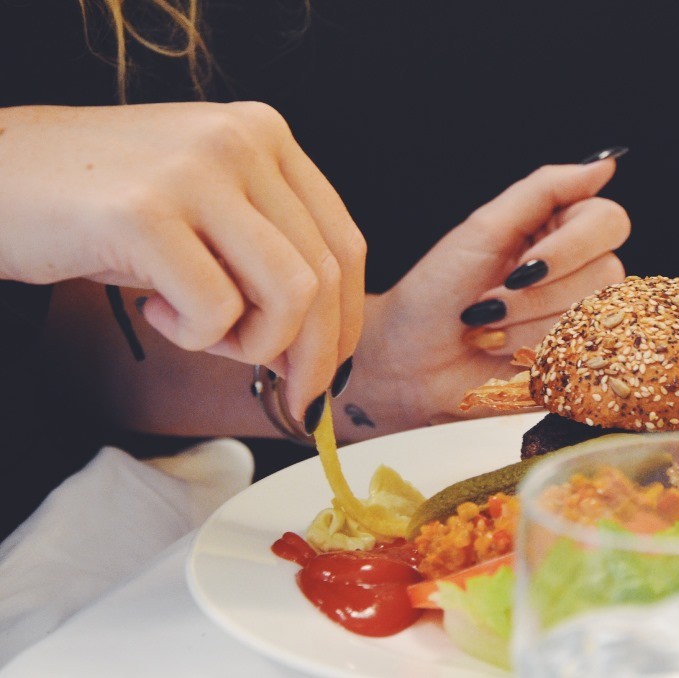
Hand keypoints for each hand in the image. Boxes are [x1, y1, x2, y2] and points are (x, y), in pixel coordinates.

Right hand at [0, 103, 363, 422]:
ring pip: (288, 295)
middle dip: (314, 355)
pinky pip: (216, 311)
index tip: (326, 369)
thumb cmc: (103, 208)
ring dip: (254, 344)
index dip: (346, 321)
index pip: (344, 243)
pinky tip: (154, 308)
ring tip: (200, 331)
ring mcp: (195, 172)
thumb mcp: (205, 209)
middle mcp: (242, 140)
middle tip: (291, 395)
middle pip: (324, 276)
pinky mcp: (145, 213)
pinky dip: (195, 337)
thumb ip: (267, 250)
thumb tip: (322, 342)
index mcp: (267, 133)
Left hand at [347, 157, 629, 434]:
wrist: (406, 356)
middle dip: (538, 292)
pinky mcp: (569, 360)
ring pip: (591, 317)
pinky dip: (529, 351)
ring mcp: (575, 319)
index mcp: (558, 230)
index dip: (571, 247)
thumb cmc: (435, 291)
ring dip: (526, 324)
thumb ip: (545, 190)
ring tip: (488, 326)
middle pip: (607, 272)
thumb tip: (606, 162)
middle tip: (491, 299)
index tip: (523, 264)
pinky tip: (499, 350)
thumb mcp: (485, 228)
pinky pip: (579, 354)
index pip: (609, 222)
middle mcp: (575, 272)